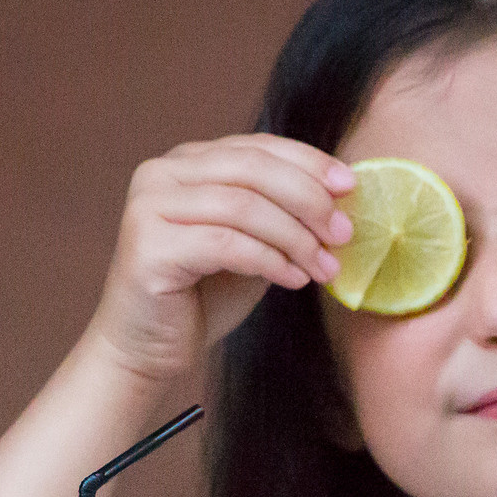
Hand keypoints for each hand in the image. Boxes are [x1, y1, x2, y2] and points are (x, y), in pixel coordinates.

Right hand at [84, 135, 356, 384]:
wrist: (148, 348)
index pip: (256, 147)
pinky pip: (225, 243)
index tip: (349, 186)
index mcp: (188, 163)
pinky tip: (294, 280)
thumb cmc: (203, 297)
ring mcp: (149, 206)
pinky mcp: (147, 246)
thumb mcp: (253, 244)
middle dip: (307, 199)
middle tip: (343, 233)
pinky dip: (269, 260)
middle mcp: (162, 174)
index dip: (307, 162)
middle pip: (252, 169)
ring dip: (295, 237)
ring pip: (243, 206)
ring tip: (324, 267)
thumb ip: (282, 215)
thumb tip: (340, 198)